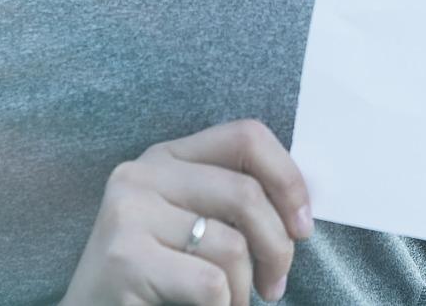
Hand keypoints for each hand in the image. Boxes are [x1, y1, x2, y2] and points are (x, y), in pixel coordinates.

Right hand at [59, 119, 314, 305]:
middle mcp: (143, 173)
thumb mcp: (193, 225)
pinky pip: (210, 282)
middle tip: (275, 286)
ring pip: (231, 244)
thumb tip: (301, 210)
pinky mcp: (123, 257)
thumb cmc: (155, 278)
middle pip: (245, 193)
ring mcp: (128, 212)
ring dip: (244, 288)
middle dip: (278, 247)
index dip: (288, 180)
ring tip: (233, 304)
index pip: (247, 137)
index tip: (302, 227)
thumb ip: (233, 203)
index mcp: (167, 156)